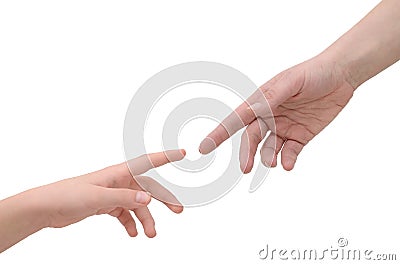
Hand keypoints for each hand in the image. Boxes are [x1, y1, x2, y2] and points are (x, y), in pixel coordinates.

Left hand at [31, 150, 184, 237]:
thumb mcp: (97, 197)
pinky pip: (124, 214)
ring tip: (150, 234)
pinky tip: (132, 233)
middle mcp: (118, 181)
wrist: (46, 207)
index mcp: (118, 173)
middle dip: (163, 199)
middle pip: (147, 189)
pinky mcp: (105, 205)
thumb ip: (123, 197)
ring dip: (145, 219)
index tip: (182, 153)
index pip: (147, 161)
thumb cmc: (67, 195)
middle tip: (177, 210)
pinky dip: (130, 223)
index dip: (166, 156)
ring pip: (136, 205)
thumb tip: (148, 199)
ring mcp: (113, 194)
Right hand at [199, 56, 353, 170]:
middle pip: (252, 138)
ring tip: (272, 164)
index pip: (236, 119)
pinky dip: (287, 160)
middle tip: (245, 168)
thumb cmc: (312, 73)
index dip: (219, 134)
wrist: (341, 75)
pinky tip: (288, 164)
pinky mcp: (300, 136)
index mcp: (261, 101)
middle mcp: (269, 116)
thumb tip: (253, 109)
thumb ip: (271, 97)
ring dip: (267, 158)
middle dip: (246, 153)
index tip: (204, 147)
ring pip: (268, 148)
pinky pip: (290, 152)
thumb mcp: (290, 82)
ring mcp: (284, 127)